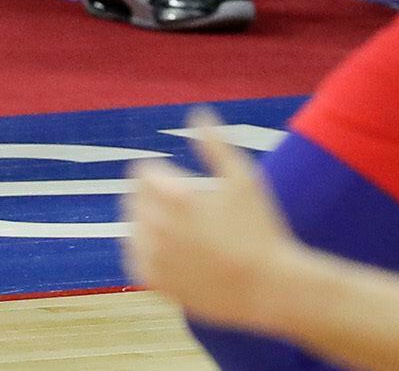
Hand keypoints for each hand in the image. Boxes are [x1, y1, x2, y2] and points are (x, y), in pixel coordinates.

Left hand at [125, 112, 300, 333]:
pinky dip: (140, 249)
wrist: (267, 286)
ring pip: (131, 229)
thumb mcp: (244, 177)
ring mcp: (157, 259)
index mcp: (177, 196)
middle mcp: (160, 227)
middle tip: (167, 195)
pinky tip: (159, 246)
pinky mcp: (158, 285)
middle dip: (146, 193)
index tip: (166, 173)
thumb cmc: (259, 228)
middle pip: (132, 199)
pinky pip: (134, 261)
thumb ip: (215, 143)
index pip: (140, 174)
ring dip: (142, 219)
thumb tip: (197, 112)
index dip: (153, 169)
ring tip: (166, 220)